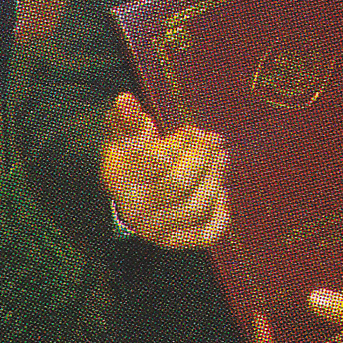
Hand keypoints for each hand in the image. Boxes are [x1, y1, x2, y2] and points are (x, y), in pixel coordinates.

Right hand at [99, 92, 228, 246]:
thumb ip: (128, 118)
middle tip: (214, 140)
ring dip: (215, 179)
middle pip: (179, 184)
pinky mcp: (176, 242)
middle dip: (202, 158)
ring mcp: (157, 230)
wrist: (124, 194)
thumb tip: (126, 100)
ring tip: (222, 158)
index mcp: (121, 179)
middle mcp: (137, 210)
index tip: (193, 130)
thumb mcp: (125, 134)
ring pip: (196, 208)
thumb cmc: (129, 156)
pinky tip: (221, 192)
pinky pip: (206, 234)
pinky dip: (220, 214)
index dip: (182, 144)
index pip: (157, 161)